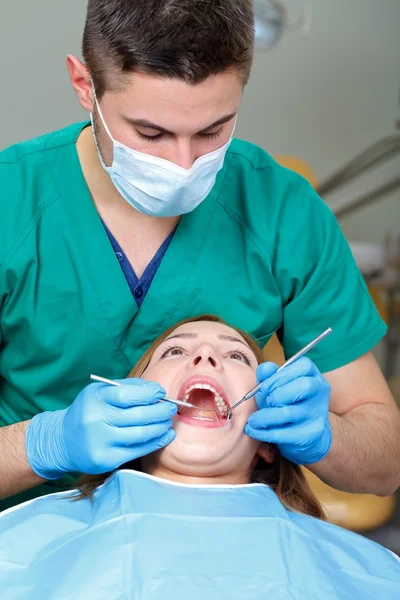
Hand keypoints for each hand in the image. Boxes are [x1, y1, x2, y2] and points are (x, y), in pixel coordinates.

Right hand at [25, 379, 176, 478]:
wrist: (63, 440)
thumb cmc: (90, 411)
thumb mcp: (101, 392)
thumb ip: (128, 387)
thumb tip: (158, 391)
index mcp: (95, 398)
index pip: (128, 395)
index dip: (149, 394)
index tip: (161, 393)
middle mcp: (96, 420)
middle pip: (138, 416)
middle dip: (161, 411)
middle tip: (172, 408)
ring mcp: (100, 442)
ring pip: (141, 434)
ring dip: (161, 427)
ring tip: (169, 421)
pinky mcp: (106, 460)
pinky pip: (137, 450)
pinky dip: (156, 442)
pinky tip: (165, 435)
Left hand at [245, 358, 331, 464]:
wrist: (301, 431)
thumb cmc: (284, 401)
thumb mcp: (274, 384)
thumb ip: (267, 373)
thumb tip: (266, 369)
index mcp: (311, 374)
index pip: (304, 366)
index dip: (281, 375)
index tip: (265, 386)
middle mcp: (320, 390)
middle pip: (304, 386)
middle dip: (278, 393)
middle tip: (266, 401)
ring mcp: (318, 413)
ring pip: (289, 412)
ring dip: (265, 416)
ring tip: (253, 420)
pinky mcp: (312, 434)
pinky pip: (285, 433)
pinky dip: (264, 432)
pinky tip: (253, 430)